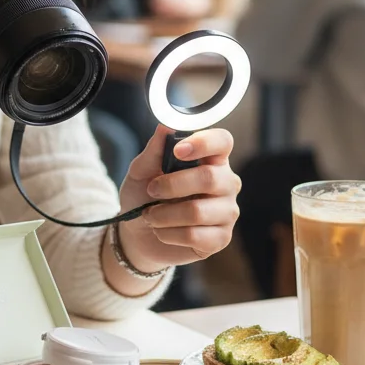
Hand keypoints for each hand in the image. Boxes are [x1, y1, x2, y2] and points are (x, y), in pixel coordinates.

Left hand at [116, 125, 239, 272]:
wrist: (137, 234)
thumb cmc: (144, 196)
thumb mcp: (141, 171)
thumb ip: (154, 150)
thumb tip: (165, 126)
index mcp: (210, 159)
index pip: (222, 141)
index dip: (204, 143)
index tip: (178, 151)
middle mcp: (225, 183)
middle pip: (209, 178)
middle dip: (172, 186)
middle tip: (152, 190)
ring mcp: (226, 211)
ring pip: (197, 212)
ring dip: (164, 215)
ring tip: (151, 216)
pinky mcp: (221, 238)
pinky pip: (195, 236)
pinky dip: (169, 234)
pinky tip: (163, 232)